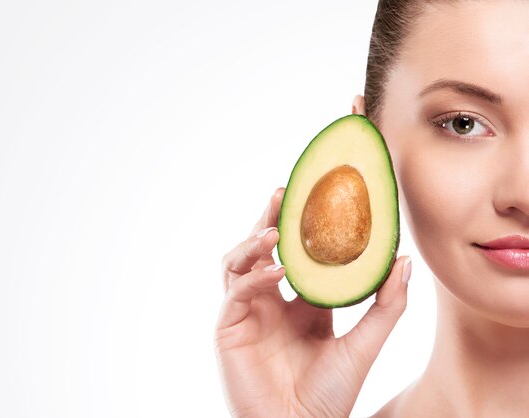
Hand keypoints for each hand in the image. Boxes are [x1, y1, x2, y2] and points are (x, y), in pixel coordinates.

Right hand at [215, 187, 410, 417]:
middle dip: (269, 220)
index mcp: (300, 303)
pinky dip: (254, 276)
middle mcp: (270, 302)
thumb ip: (386, 303)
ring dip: (253, 242)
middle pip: (261, 249)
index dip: (302, 226)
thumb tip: (403, 258)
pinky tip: (278, 271)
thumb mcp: (365, 344)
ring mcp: (247, 312)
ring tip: (275, 230)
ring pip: (238, 262)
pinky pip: (237, 290)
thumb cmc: (330, 396)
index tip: (315, 197)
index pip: (297, 255)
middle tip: (281, 192)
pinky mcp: (229, 327)